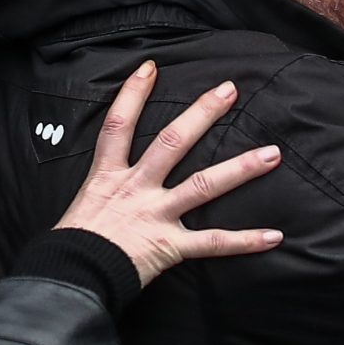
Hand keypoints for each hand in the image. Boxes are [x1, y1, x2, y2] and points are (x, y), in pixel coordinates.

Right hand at [54, 61, 283, 285]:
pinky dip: (245, 241)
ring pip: (203, 185)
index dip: (133, 93)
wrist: (69, 276)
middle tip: (230, 90)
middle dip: (203, 114)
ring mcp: (155, 214)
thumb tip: (110, 188)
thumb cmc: (70, 245)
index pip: (120, 125)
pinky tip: (274, 236)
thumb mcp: (80, 205)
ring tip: (272, 154)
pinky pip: (213, 243)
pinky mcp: (170, 246)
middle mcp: (136, 188)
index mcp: (108, 175)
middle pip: (173, 142)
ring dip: (240, 168)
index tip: (151, 67)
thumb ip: (102, 190)